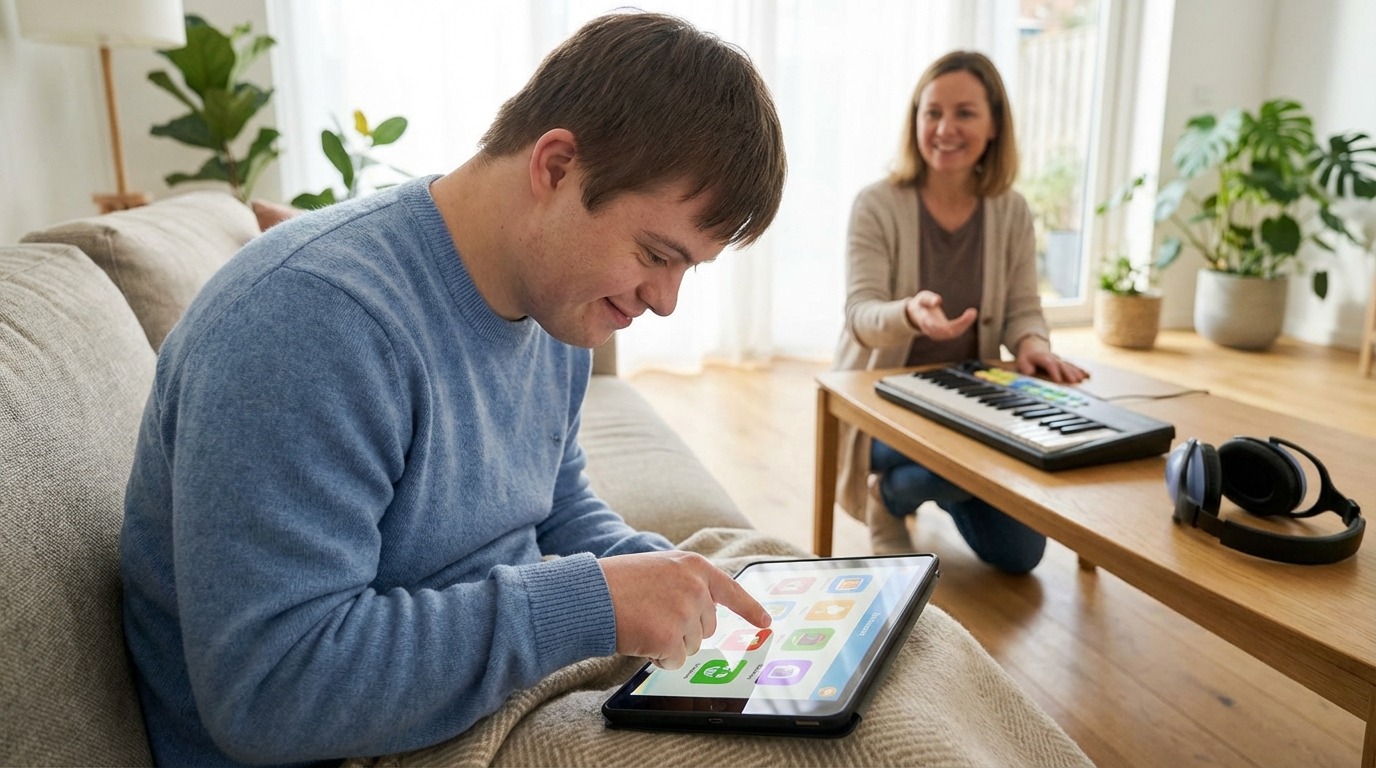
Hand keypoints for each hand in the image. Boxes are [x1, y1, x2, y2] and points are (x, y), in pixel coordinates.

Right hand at [600, 551, 770, 670]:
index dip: (750, 609)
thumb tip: (709, 609)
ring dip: (669, 643)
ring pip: (692, 646)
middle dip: (685, 629)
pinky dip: (658, 657)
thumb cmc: (619, 583)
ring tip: (643, 622)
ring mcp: (685, 613)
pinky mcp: (671, 638)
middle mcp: (696, 588)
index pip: (732, 590)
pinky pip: (675, 660)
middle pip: (708, 627)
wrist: (590, 595)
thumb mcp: (660, 569)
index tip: (766, 622)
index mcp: (694, 567)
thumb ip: (687, 583)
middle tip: (654, 616)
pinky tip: (640, 638)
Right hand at [906, 291, 977, 340]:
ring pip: (952, 333)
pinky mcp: (943, 333)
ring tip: (972, 313)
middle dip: (961, 324)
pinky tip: (970, 315)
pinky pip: (955, 332)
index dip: (947, 321)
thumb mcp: (922, 298)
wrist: (915, 314)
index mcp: (925, 320)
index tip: (955, 314)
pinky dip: (963, 325)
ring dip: (964, 325)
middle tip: (972, 312)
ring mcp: (937, 334)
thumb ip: (929, 299)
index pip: (937, 324)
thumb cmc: (920, 304)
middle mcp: (931, 330)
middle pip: (947, 331)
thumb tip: (938, 300)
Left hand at [1014, 336, 1088, 383]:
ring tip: (1082, 380)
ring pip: (1069, 366)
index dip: (1054, 371)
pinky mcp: (1064, 363)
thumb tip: (1029, 372)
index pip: (1049, 364)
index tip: (1059, 380)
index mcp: (1043, 358)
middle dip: (1068, 373)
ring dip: (1076, 373)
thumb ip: (1025, 366)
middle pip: (1062, 365)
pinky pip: (1073, 366)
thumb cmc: (1027, 357)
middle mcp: (1053, 358)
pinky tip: (1088, 376)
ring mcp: (1060, 360)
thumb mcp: (1021, 360)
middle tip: (1074, 381)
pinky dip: (1081, 371)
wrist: (1033, 346)